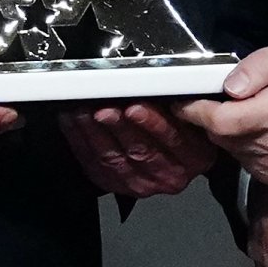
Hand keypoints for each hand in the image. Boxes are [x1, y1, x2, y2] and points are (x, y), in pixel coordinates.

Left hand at [58, 102, 217, 199]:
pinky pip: (94, 165)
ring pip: (113, 158)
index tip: (135, 106)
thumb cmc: (185, 132)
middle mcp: (170, 175)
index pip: (173, 139)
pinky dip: (80, 141)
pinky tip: (73, 122)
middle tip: (104, 107)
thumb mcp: (194, 117)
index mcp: (194, 156)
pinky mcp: (117, 185)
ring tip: (83, 111)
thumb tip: (155, 81)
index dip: (153, 123)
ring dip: (94, 132)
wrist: (177, 160)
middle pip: (140, 150)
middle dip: (118, 126)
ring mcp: (142, 183)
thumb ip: (180, 103)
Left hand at [177, 43, 267, 189]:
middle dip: (214, 119)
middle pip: (222, 138)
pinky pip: (249, 164)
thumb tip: (229, 86)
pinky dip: (245, 148)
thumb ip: (257, 67)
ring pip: (233, 152)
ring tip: (247, 113)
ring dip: (230, 134)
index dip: (195, 112)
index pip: (220, 121)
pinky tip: (260, 132)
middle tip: (219, 100)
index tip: (183, 102)